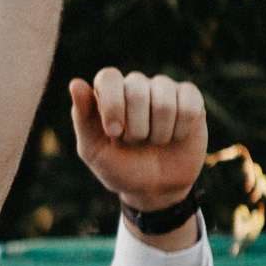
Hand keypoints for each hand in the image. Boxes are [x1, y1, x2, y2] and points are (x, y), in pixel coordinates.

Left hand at [69, 68, 206, 212]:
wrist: (154, 188)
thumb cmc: (119, 167)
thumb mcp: (94, 150)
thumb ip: (83, 118)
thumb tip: (75, 83)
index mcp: (107, 94)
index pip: (109, 77)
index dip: (113, 104)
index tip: (114, 133)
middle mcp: (135, 86)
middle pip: (136, 87)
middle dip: (135, 126)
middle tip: (135, 143)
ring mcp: (164, 89)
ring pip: (164, 98)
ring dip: (159, 131)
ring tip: (154, 142)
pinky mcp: (190, 98)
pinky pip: (189, 104)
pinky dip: (180, 129)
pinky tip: (175, 137)